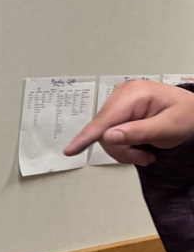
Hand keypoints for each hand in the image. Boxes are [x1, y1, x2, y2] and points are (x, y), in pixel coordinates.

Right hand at [63, 80, 193, 165]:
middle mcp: (121, 95)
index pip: (105, 119)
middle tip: (145, 158)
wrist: (193, 113)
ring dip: (124, 151)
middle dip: (122, 149)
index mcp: (134, 94)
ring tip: (146, 154)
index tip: (70, 150)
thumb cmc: (186, 117)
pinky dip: (123, 146)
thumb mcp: (168, 127)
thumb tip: (108, 136)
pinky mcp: (117, 113)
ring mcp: (118, 103)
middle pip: (104, 132)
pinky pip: (109, 135)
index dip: (87, 136)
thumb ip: (138, 132)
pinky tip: (140, 147)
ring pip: (105, 137)